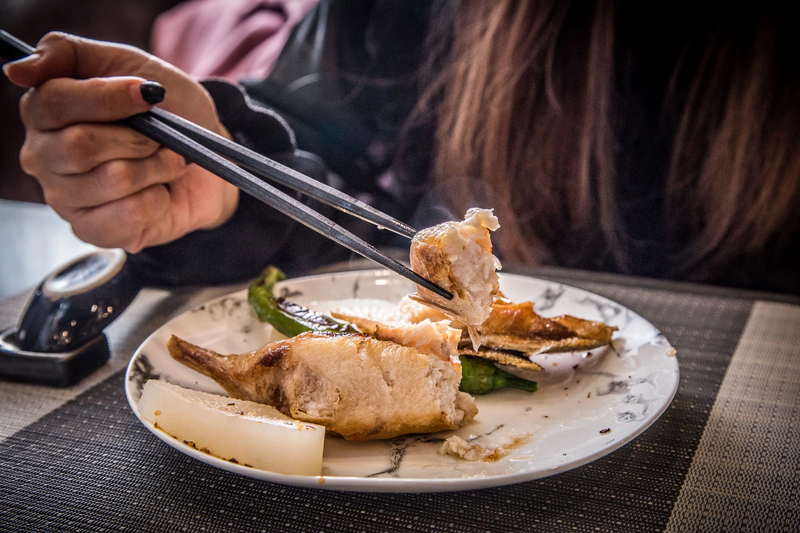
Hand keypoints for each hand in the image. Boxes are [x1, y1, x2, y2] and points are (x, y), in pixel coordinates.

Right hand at [4, 32, 239, 252]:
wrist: (208, 157)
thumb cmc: (169, 110)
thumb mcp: (129, 63)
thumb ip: (67, 53)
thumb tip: (18, 70)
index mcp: (44, 112)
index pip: (54, 102)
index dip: (108, 98)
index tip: (149, 94)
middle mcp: (44, 157)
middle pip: (81, 146)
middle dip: (138, 138)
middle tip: (159, 137)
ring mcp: (65, 198)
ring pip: (113, 180)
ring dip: (156, 167)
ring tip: (164, 163)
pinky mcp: (93, 231)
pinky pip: (128, 216)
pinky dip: (158, 200)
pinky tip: (158, 193)